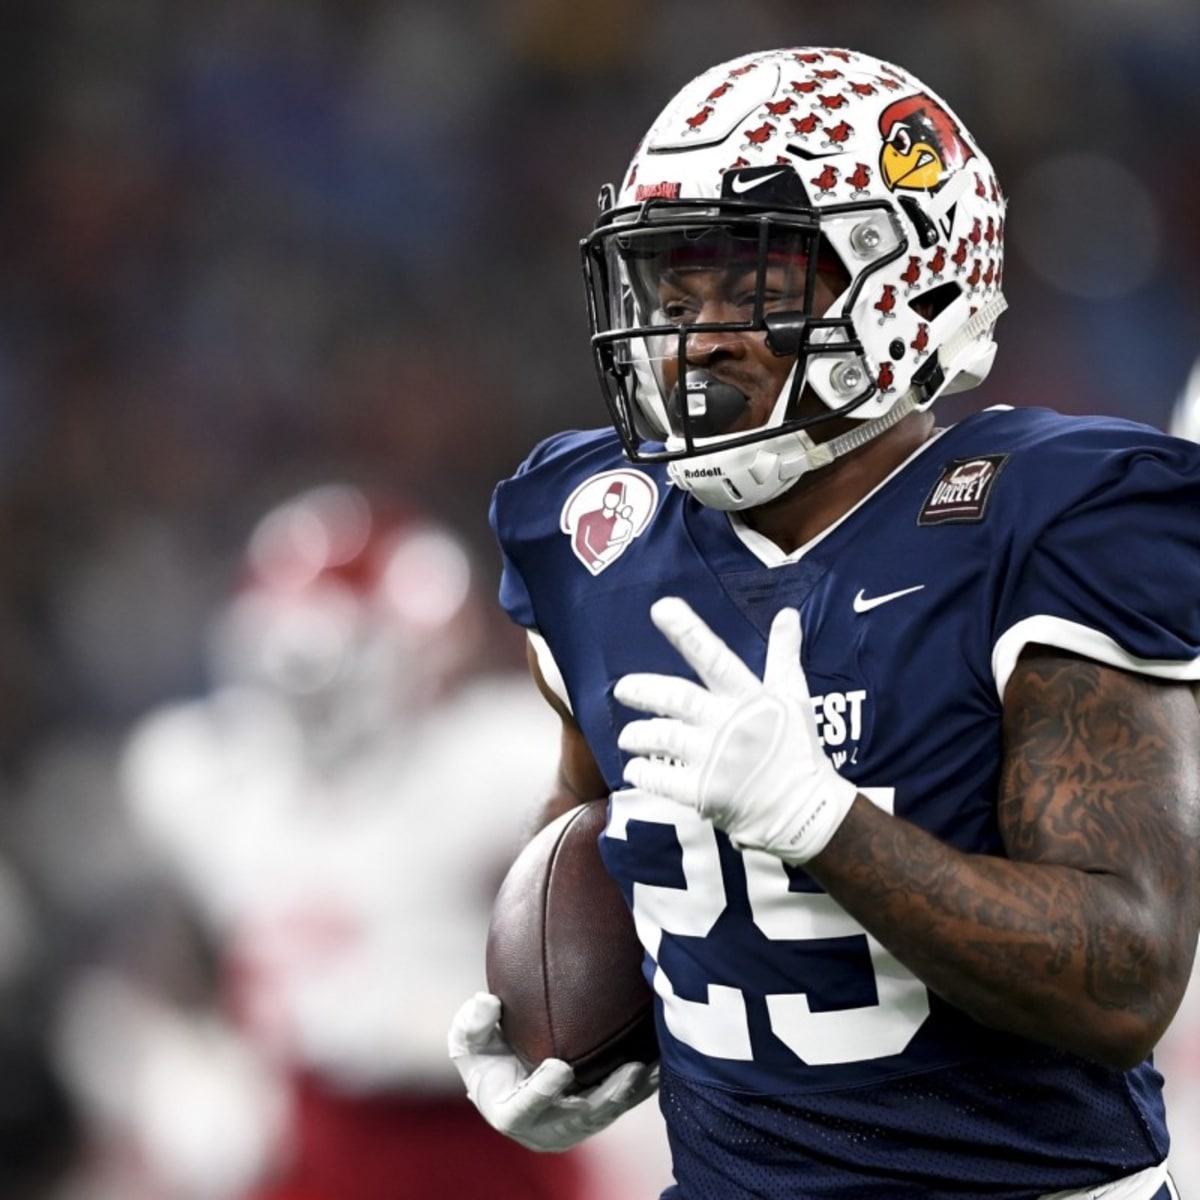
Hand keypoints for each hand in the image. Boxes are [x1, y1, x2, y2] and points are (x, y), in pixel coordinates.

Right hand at [447, 992, 657, 1151]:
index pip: (525, 1108)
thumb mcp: (469, 1042)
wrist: (503, 1080)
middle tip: (628, 1071)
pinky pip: (621, 1104)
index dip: (541, 1091)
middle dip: (605, 1098)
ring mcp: (572, 1126)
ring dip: (631, 1093)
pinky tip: (661, 1063)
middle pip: (578, 1118)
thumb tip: (485, 1002)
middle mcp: (543, 1129)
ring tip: (652, 1067)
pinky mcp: (594, 1117)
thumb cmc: (484, 1058)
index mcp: (508, 1112)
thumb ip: (473, 1025)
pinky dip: (641, 1087)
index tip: (558, 1067)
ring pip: (606, 1114)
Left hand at [615, 596, 858, 863]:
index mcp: (750, 699)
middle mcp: (729, 725)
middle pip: (676, 698)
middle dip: (644, 690)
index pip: (714, 657)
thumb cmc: (797, 751)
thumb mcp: (794, 698)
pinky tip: (635, 768)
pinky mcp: (703, 793)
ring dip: (638, 734)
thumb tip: (786, 614)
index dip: (687, 631)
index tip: (660, 608)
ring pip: (661, 737)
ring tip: (627, 736)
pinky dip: (643, 771)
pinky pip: (660, 778)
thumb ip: (784, 656)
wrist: (804, 812)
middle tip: (622, 689)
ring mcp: (714, 760)